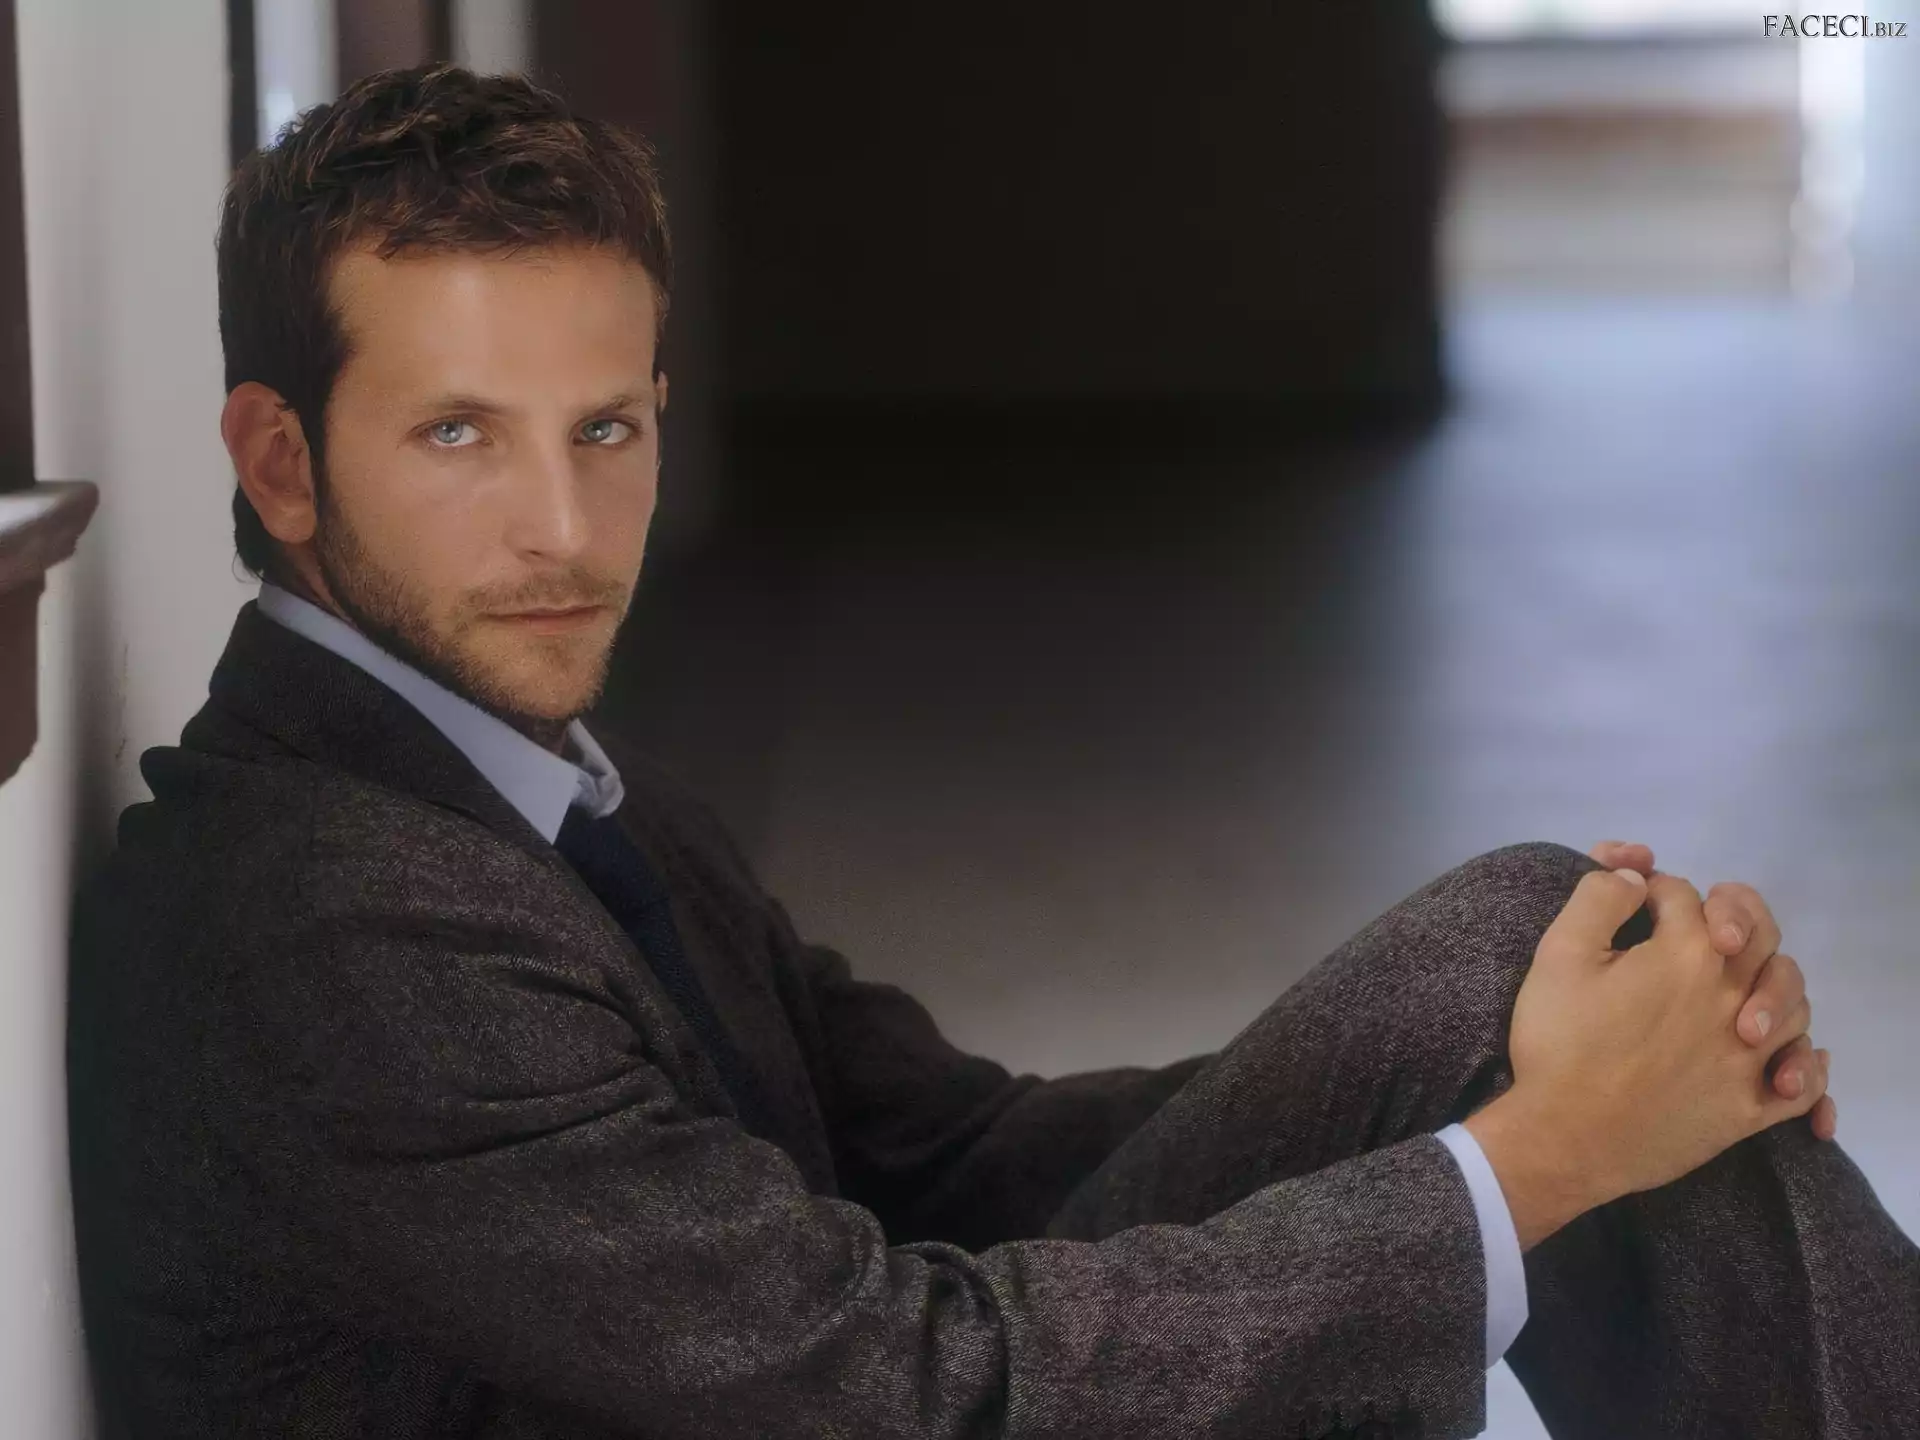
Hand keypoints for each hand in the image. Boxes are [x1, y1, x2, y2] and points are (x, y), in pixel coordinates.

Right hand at [1587, 841, 1835, 1141]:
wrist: (1564, 1138)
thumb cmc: (1559, 1044)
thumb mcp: (1558, 954)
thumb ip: (1599, 898)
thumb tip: (1635, 876)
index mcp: (1687, 954)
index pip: (1684, 895)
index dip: (1652, 890)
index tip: (1627, 904)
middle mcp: (1733, 998)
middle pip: (1760, 935)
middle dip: (1730, 916)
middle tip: (1697, 929)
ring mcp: (1750, 1057)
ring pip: (1791, 1003)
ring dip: (1768, 985)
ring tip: (1737, 992)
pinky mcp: (1751, 1108)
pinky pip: (1804, 1083)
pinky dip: (1803, 1066)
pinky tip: (1783, 1058)